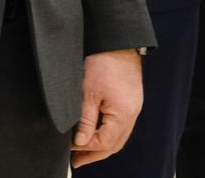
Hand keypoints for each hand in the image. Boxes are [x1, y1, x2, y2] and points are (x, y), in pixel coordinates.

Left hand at [71, 49, 142, 167]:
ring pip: (119, 137)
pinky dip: (109, 134)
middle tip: (77, 162)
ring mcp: (134, 107)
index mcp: (123, 114)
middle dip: (95, 154)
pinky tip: (97, 133)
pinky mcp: (132, 101)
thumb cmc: (103, 62)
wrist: (118, 41)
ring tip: (84, 151)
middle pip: (114, 144)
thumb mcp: (88, 92)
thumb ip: (85, 120)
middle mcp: (132, 114)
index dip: (86, 149)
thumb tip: (80, 143)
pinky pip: (122, 126)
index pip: (104, 142)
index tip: (70, 150)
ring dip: (102, 146)